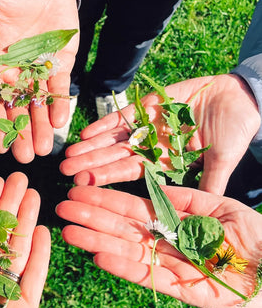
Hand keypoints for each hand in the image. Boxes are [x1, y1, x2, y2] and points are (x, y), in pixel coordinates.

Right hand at [0, 0, 78, 162]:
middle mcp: (14, 73)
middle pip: (15, 109)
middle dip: (19, 133)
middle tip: (23, 157)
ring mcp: (38, 70)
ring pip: (38, 104)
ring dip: (39, 127)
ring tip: (42, 149)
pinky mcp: (60, 63)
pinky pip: (59, 88)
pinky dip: (59, 105)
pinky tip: (59, 123)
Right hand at [56, 185, 261, 307]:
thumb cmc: (258, 237)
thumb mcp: (223, 208)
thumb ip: (188, 200)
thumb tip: (154, 189)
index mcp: (176, 222)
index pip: (133, 209)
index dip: (106, 200)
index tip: (80, 190)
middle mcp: (167, 244)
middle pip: (123, 230)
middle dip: (92, 219)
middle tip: (61, 209)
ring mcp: (172, 267)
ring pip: (128, 252)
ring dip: (97, 242)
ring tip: (69, 232)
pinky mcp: (181, 291)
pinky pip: (148, 278)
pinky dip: (123, 268)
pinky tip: (99, 256)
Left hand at [60, 74, 260, 194]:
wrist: (243, 97)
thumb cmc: (237, 130)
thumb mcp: (223, 159)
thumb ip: (211, 181)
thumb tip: (206, 211)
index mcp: (166, 162)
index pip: (131, 173)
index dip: (107, 178)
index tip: (83, 185)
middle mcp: (152, 146)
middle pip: (115, 157)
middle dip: (91, 163)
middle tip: (64, 171)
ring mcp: (149, 126)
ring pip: (114, 138)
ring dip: (92, 145)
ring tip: (69, 153)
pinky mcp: (150, 105)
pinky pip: (124, 116)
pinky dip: (105, 123)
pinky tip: (86, 132)